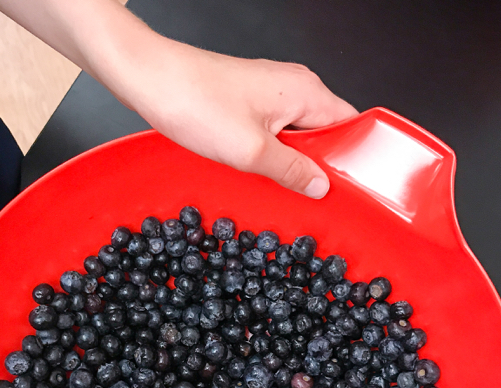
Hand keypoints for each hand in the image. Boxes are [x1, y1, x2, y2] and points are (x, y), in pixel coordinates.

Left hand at [113, 38, 357, 197]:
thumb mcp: (252, 151)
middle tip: (304, 193)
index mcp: (305, 92)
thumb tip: (319, 186)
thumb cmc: (195, 103)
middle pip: (323, 133)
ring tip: (277, 182)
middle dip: (317, 165)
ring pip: (296, 135)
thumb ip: (292, 170)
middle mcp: (292, 87)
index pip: (349, 126)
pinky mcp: (248, 101)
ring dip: (290, 161)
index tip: (343, 189)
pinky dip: (270, 153)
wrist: (150, 80)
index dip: (350, 159)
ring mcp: (269, 93)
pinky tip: (257, 169)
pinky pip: (273, 132)